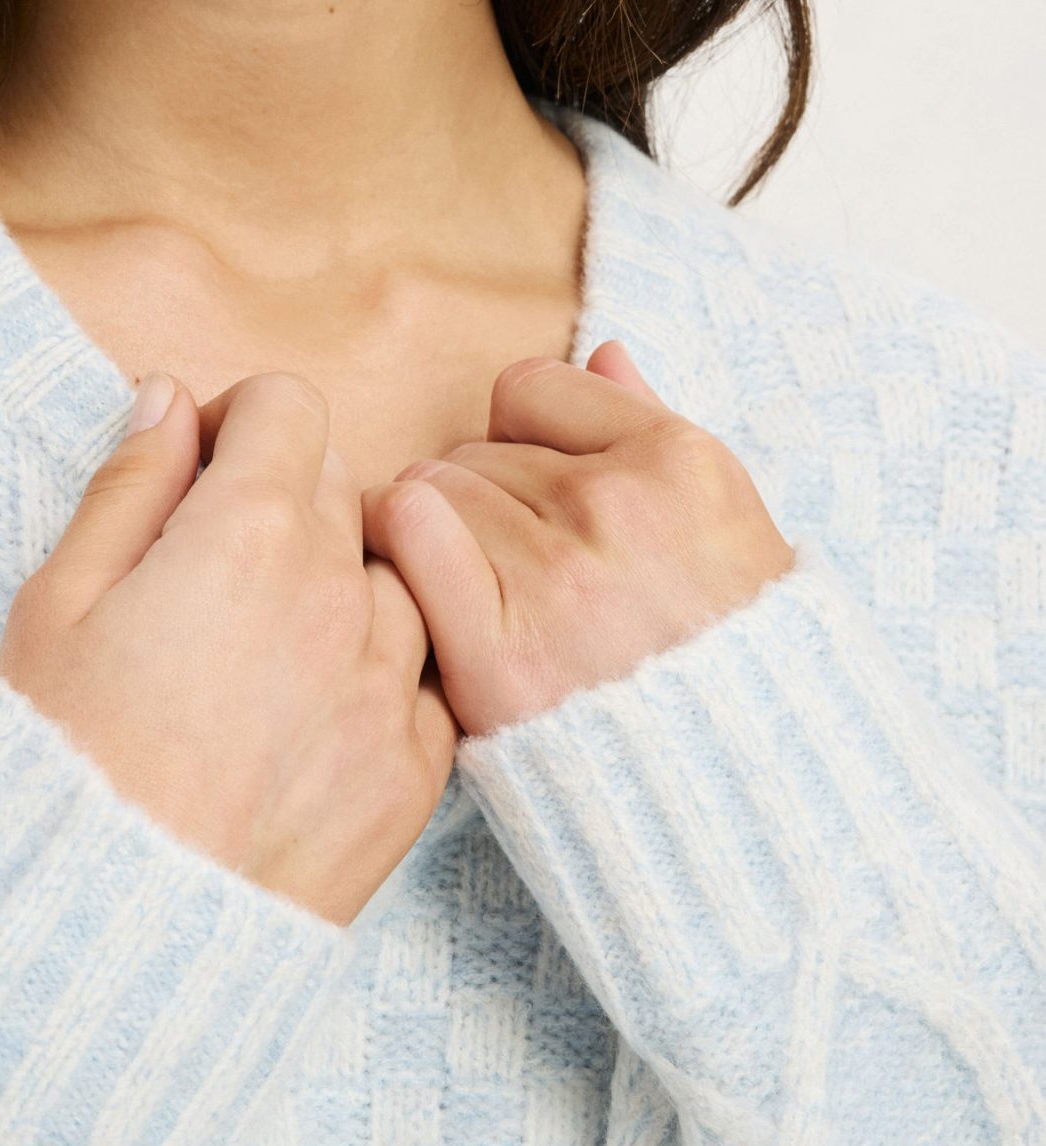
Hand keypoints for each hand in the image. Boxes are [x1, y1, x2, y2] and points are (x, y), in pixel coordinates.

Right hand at [0, 372, 458, 927]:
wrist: (107, 927)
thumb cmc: (62, 760)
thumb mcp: (58, 602)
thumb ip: (129, 486)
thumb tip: (169, 401)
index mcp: (249, 532)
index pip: (290, 408)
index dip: (240, 425)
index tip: (204, 470)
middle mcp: (340, 594)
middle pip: (344, 487)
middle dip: (283, 504)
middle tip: (212, 576)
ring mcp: (390, 685)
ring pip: (391, 582)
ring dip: (340, 591)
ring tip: (262, 659)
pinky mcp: (415, 769)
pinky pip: (421, 680)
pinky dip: (377, 680)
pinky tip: (307, 721)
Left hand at [359, 340, 795, 739]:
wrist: (745, 793)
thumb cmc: (731, 658)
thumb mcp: (730, 525)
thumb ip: (655, 427)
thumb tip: (602, 352)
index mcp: (678, 461)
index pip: (528, 389)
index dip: (520, 441)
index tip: (535, 497)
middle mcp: (616, 505)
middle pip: (472, 449)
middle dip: (479, 503)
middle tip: (513, 573)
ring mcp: (556, 578)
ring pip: (429, 490)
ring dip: (438, 543)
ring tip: (484, 602)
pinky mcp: (501, 656)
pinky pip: (406, 535)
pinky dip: (399, 559)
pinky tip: (425, 605)